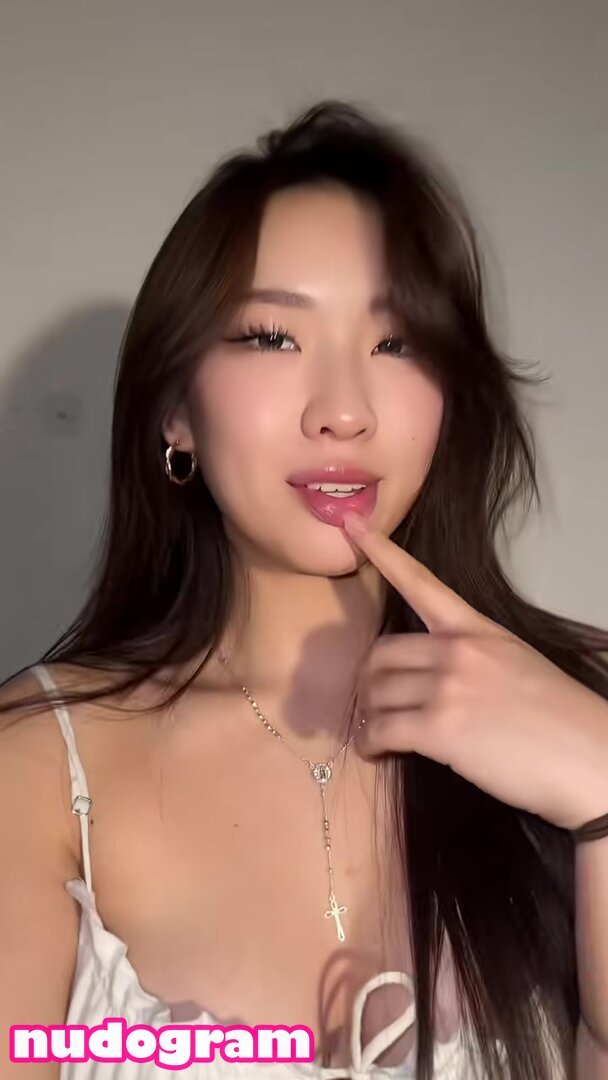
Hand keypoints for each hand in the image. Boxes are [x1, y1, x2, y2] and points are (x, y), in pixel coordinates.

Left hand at [343, 512, 607, 830]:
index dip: (382, 551)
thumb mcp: (518, 665)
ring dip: (369, 715)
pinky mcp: (440, 729)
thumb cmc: (560, 719)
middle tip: (375, 703)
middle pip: (382, 652)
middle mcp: (458, 650)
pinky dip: (370, 743)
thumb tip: (438, 679)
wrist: (590, 758)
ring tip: (376, 733)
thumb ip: (475, 660)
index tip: (351, 524)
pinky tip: (376, 751)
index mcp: (479, 630)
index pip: (421, 582)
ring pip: (376, 692)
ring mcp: (448, 687)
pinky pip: (381, 730)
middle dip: (371, 681)